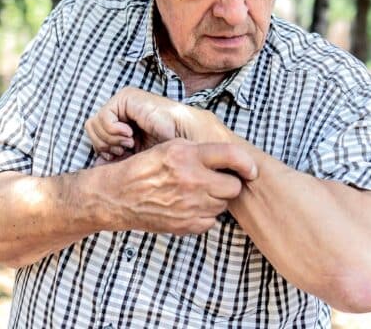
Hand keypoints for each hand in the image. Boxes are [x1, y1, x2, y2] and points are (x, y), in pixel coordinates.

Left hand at [85, 87, 230, 160]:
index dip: (103, 150)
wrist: (182, 140)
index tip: (121, 156)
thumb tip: (94, 167)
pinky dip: (114, 131)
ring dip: (111, 138)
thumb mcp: (133, 158)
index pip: (94, 137)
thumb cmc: (163, 149)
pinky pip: (104, 118)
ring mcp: (121, 103)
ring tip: (130, 142)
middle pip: (91, 130)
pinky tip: (130, 134)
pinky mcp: (125, 97)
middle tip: (125, 149)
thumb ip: (115, 159)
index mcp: (119, 124)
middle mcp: (119, 111)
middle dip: (105, 145)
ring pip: (94, 124)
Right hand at [102, 139, 256, 234]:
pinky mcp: (187, 225)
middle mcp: (191, 180)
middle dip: (227, 183)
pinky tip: (189, 206)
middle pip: (233, 186)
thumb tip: (230, 157)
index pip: (231, 156)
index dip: (246, 164)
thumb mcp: (169, 147)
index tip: (251, 169)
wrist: (119, 196)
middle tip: (214, 180)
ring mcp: (190, 205)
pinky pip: (211, 221)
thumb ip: (200, 150)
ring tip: (197, 192)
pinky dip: (205, 215)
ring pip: (223, 204)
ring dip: (215, 199)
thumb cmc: (144, 169)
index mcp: (187, 155)